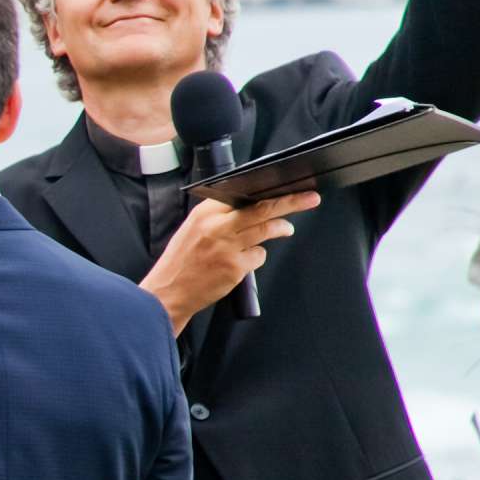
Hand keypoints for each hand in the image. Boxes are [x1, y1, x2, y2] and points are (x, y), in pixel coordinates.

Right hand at [140, 191, 319, 332]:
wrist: (168, 291)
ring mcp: (227, 247)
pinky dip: (256, 257)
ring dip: (282, 228)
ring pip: (266, 229)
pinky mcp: (235, 267)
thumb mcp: (192, 230)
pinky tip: (242, 263)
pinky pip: (258, 256)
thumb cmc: (181, 262)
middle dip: (290, 202)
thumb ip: (217, 218)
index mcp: (204, 214)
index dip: (265, 192)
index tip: (283, 188)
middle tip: (310, 198)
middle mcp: (216, 226)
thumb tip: (249, 209)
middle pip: (261, 208)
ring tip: (287, 229)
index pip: (241, 195)